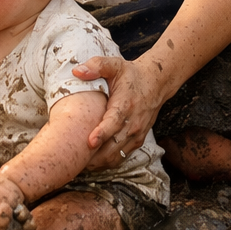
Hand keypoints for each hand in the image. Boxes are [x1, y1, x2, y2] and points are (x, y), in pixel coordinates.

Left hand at [73, 55, 161, 169]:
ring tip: (80, 164)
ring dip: (100, 162)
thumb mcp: (114, 65)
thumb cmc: (130, 74)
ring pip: (117, 155)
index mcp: (125, 104)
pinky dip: (107, 162)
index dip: (102, 133)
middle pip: (114, 145)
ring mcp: (136, 134)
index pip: (114, 122)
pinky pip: (122, 156)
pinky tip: (93, 162)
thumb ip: (96, 66)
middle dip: (95, 155)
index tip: (90, 141)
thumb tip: (77, 71)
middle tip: (74, 159)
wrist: (156, 83)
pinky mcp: (137, 140)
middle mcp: (132, 123)